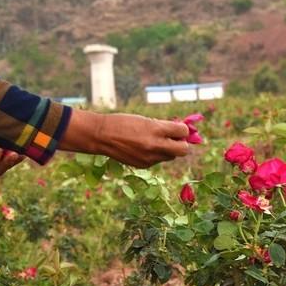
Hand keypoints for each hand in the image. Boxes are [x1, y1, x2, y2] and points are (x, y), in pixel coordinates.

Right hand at [63, 111, 189, 168]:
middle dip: (181, 144)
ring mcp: (150, 158)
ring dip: (167, 149)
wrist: (102, 136)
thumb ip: (163, 126)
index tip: (177, 128)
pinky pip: (157, 160)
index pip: (182, 131)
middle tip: (173, 138)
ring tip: (153, 141)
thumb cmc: (123, 123)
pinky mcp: (144, 165)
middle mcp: (155, 145)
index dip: (182, 129)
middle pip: (183, 150)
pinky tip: (142, 148)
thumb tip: (180, 131)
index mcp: (155, 129)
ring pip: (170, 156)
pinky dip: (155, 154)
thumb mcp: (144, 120)